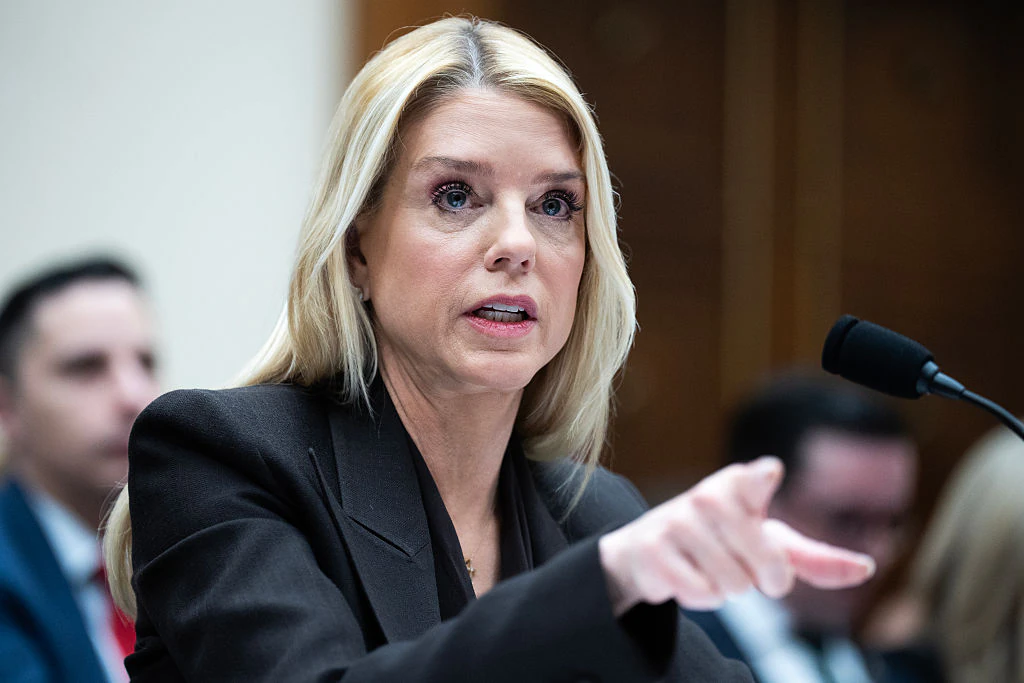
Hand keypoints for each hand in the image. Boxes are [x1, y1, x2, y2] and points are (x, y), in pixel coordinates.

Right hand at [598, 456, 875, 616]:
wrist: (648, 549)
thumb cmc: (721, 541)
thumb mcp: (768, 543)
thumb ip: (814, 558)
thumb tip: (867, 569)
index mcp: (739, 485)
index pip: (754, 480)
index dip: (762, 479)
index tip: (769, 473)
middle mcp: (707, 496)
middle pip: (768, 564)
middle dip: (765, 580)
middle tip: (746, 567)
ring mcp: (676, 521)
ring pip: (734, 585)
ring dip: (728, 589)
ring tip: (708, 566)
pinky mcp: (653, 548)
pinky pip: (701, 593)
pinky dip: (701, 596)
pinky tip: (686, 575)